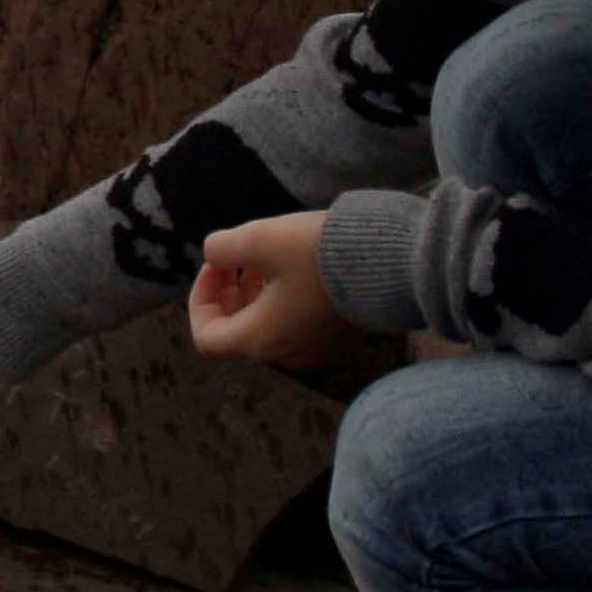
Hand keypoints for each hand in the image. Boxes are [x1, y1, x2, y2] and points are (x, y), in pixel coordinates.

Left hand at [188, 211, 343, 372]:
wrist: (390, 260)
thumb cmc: (319, 252)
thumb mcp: (259, 238)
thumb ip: (222, 246)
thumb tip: (215, 253)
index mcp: (260, 340)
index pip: (207, 337)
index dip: (201, 300)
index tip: (215, 265)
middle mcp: (285, 353)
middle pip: (238, 332)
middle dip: (229, 293)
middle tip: (236, 258)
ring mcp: (314, 348)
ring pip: (267, 326)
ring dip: (255, 293)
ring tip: (264, 256)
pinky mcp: (337, 335)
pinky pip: (295, 323)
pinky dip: (282, 299)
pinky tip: (292, 265)